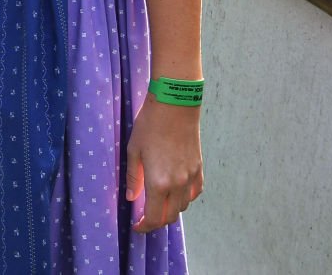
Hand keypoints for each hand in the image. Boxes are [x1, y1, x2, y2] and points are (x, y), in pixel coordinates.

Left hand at [125, 98, 202, 232]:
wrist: (175, 105)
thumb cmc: (149, 125)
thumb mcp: (134, 150)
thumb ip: (134, 178)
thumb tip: (132, 198)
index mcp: (158, 182)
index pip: (154, 217)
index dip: (144, 226)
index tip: (136, 226)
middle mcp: (177, 184)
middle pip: (170, 216)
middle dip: (156, 221)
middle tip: (145, 217)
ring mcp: (190, 177)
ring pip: (183, 206)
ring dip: (170, 210)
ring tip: (158, 204)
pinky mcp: (199, 168)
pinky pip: (194, 193)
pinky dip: (185, 198)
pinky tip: (176, 193)